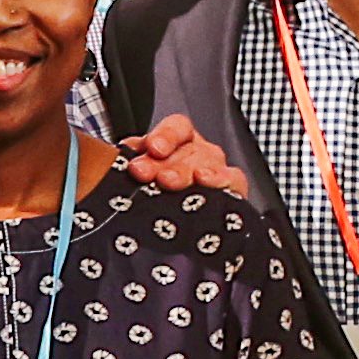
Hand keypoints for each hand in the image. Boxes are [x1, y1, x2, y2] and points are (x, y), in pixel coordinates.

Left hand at [118, 111, 246, 198]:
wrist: (182, 231)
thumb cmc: (156, 195)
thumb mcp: (142, 173)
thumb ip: (135, 159)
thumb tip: (125, 149)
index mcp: (179, 142)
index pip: (177, 127)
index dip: (165, 135)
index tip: (151, 148)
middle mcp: (199, 152)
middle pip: (186, 149)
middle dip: (162, 162)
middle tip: (142, 172)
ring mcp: (217, 170)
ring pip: (206, 162)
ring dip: (183, 172)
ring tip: (166, 181)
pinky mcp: (232, 191)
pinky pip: (233, 179)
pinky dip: (219, 178)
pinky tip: (203, 180)